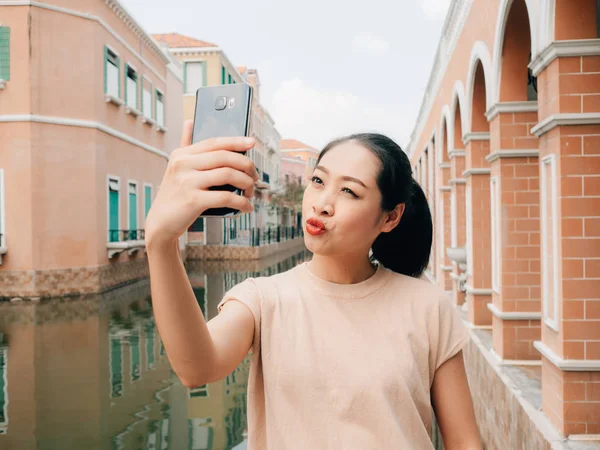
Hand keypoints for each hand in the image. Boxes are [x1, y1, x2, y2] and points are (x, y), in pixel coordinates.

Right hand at [145, 120, 258, 247]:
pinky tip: (246, 207)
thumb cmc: (175, 194)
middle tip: (255, 176)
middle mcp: (183, 165)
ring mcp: (187, 182)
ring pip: (228, 175)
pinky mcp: (193, 201)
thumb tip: (190, 121)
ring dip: (246, 183)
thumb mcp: (177, 167)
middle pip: (224, 157)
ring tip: (250, 191)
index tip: (252, 143)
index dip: (235, 141)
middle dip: (246, 165)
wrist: (161, 223)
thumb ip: (185, 145)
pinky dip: (241, 202)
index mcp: (181, 154)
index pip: (214, 142)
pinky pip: (226, 197)